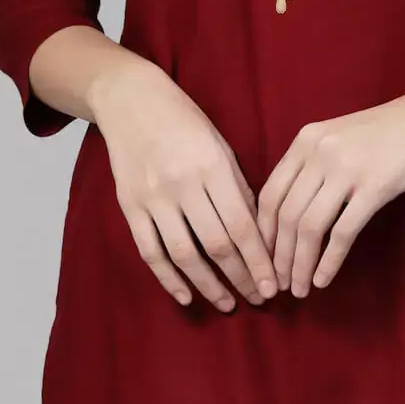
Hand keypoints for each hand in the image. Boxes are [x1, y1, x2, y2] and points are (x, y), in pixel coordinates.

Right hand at [91, 56, 279, 312]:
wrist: (131, 100)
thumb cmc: (184, 120)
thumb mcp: (220, 145)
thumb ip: (237, 187)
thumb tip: (256, 232)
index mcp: (213, 166)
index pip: (242, 225)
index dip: (259, 261)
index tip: (274, 285)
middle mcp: (183, 184)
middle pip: (217, 245)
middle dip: (242, 278)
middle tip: (260, 299)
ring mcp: (153, 197)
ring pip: (184, 255)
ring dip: (209, 286)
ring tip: (228, 303)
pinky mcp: (130, 206)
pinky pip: (150, 251)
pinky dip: (168, 279)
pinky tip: (186, 296)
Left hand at [256, 92, 404, 297]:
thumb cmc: (389, 131)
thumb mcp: (339, 138)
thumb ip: (313, 166)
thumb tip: (290, 215)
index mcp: (306, 139)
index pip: (270, 194)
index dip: (263, 234)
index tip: (264, 261)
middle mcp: (319, 151)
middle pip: (286, 215)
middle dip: (278, 257)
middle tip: (278, 285)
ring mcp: (346, 168)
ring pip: (309, 227)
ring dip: (300, 264)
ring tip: (299, 289)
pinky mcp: (375, 186)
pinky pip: (342, 232)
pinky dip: (329, 261)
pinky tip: (324, 279)